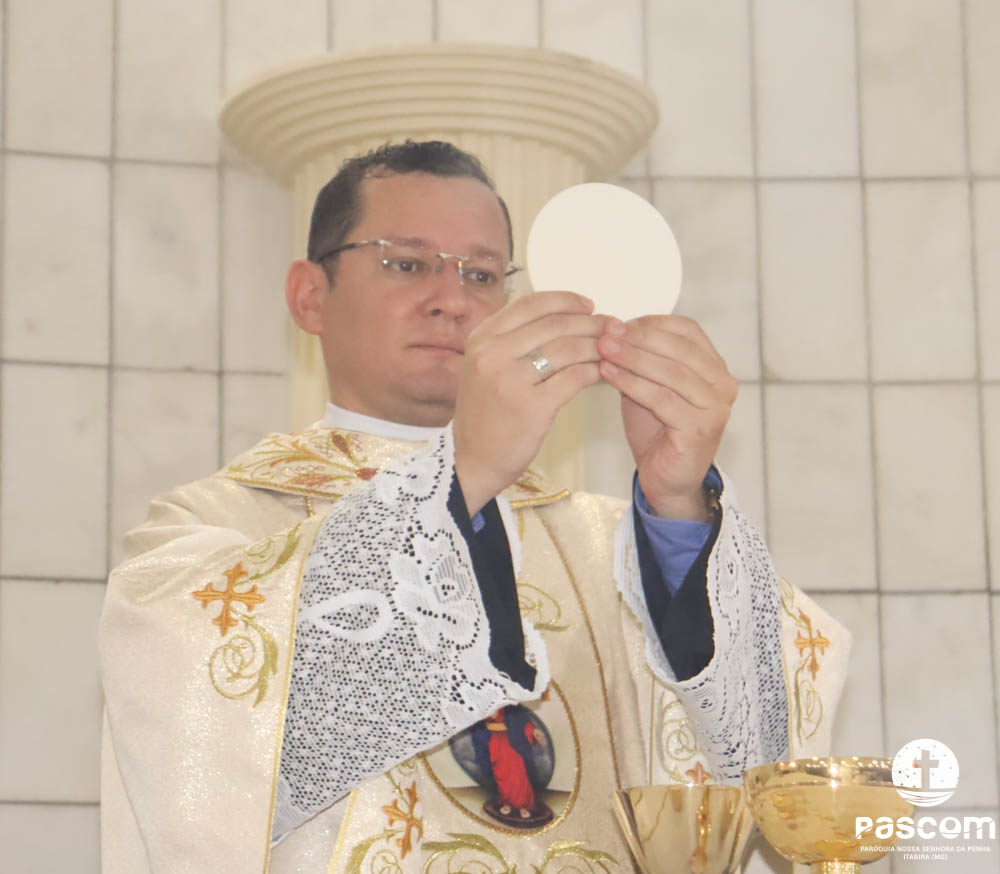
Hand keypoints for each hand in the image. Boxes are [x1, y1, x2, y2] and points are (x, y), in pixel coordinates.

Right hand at [454, 292, 605, 514]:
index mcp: (481, 338)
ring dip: (597, 346)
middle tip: (613, 327)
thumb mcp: (485, 366)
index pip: (531, 304)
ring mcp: (510, 380)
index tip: (589, 305)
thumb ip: (513, 341)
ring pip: (567, 349)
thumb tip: (564, 316)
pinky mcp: (532, 407)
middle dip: (590, 322)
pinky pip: (574, 378)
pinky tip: (604, 373)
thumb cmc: (486, 413)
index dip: (565, 300)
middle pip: (554, 324)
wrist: (472, 459)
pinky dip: (594, 372)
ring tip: (612, 349)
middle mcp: (492, 354)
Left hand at [597, 315, 737, 519]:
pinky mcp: (700, 428)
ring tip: (603, 350)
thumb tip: (616, 328)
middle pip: (678, 349)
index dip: (652, 323)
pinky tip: (608, 375)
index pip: (687, 331)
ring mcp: (716, 407)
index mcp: (716, 368)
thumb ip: (642, 359)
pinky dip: (631, 383)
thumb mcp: (649, 385)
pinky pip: (661, 398)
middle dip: (638, 338)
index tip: (619, 323)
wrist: (666, 479)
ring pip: (670, 372)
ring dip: (631, 358)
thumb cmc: (658, 430)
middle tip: (606, 334)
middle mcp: (723, 384)